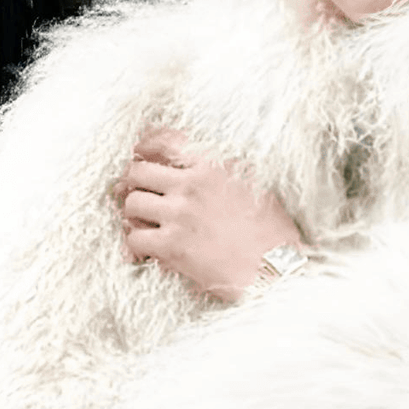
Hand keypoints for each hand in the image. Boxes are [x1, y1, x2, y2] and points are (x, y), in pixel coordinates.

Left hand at [114, 127, 304, 301]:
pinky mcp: (173, 246)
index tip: (140, 154)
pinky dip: (136, 247)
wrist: (277, 268)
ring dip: (134, 217)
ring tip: (146, 228)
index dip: (145, 146)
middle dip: (134, 185)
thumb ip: (224, 170)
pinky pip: (134, 239)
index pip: (165, 140)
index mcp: (212, 165)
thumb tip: (199, 168)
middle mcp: (192, 184)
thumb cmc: (272, 231)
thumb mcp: (254, 184)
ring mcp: (180, 214)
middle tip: (138, 198)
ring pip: (131, 204)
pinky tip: (147, 254)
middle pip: (138, 172)